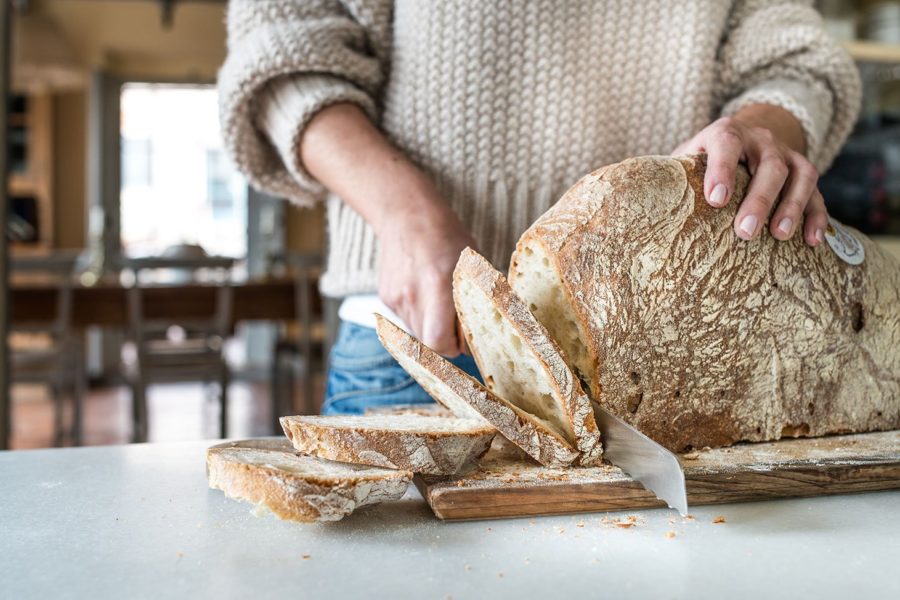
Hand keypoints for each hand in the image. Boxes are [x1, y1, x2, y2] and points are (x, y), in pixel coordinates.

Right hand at [376, 202, 474, 356]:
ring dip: (432, 330)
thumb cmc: (446, 236)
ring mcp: (395, 297)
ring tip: (443, 308)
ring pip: (416, 334)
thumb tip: (482, 332)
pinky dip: (419, 316)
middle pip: (427, 343)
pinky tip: (426, 295)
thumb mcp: (471, 264)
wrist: (406, 214)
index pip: (439, 340)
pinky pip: (406, 320)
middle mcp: (412, 294)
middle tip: (459, 331)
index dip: (454, 347)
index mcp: (437, 284)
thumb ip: (474, 299)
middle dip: (445, 342)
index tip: (466, 341)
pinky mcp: (386, 297)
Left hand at [673, 104, 825, 246]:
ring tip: (779, 236)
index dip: (722, 170)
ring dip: (792, 206)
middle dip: (759, 199)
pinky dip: (817, 216)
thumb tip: (640, 202)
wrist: (743, 137)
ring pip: (800, 175)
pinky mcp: (804, 173)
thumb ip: (672, 175)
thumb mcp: (687, 158)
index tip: (715, 200)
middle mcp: (761, 140)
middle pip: (769, 165)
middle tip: (744, 232)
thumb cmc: (704, 158)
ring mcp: (788, 154)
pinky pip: (818, 192)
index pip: (726, 144)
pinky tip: (812, 241)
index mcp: (727, 133)